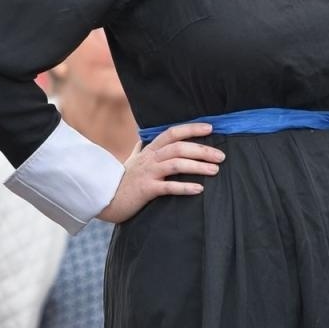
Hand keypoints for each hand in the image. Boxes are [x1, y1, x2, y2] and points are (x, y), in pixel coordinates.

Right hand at [96, 123, 222, 224]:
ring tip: (215, 170)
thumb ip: (139, 149)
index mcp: (150, 150)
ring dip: (198, 166)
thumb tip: (141, 139)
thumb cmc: (123, 180)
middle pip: (179, 147)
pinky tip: (199, 189)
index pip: (173, 133)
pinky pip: (168, 187)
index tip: (210, 128)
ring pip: (176, 164)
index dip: (191, 128)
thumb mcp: (131, 161)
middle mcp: (150, 158)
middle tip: (221, 156)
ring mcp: (148, 173)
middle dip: (202, 150)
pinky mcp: (146, 190)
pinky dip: (185, 187)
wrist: (107, 199)